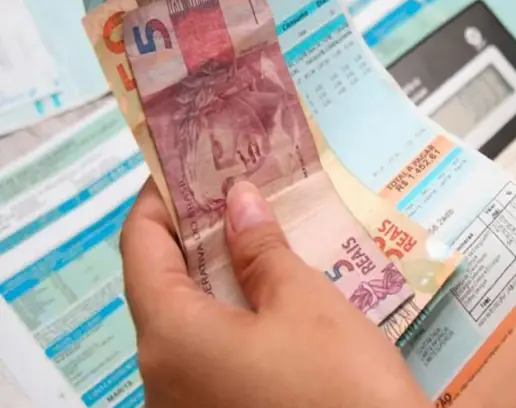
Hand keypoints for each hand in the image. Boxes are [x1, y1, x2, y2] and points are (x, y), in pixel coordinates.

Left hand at [120, 179, 427, 407]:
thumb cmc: (340, 384)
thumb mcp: (305, 303)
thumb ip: (261, 248)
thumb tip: (237, 200)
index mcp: (170, 337)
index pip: (140, 247)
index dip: (160, 199)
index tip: (188, 167)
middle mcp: (160, 378)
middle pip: (160, 288)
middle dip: (194, 237)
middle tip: (233, 196)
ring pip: (186, 324)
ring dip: (215, 278)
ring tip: (256, 238)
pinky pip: (207, 357)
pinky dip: (228, 319)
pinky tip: (266, 299)